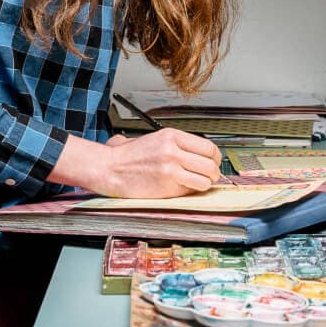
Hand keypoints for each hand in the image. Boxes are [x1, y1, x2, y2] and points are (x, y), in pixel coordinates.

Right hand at [50, 129, 222, 198]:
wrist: (111, 168)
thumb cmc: (129, 156)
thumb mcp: (155, 139)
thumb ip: (177, 145)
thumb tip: (200, 154)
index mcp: (171, 135)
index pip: (208, 146)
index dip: (215, 157)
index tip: (213, 162)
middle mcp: (173, 150)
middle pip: (210, 163)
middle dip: (213, 172)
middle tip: (210, 176)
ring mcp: (171, 168)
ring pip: (205, 179)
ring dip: (205, 184)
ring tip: (199, 184)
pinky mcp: (168, 185)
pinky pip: (191, 190)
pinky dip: (192, 191)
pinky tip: (184, 188)